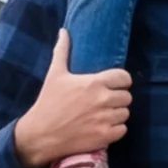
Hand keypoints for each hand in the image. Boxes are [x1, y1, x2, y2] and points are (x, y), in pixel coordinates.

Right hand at [12, 39, 132, 167]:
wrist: (40, 134)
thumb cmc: (48, 102)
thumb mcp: (54, 74)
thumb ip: (62, 51)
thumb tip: (64, 31)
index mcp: (94, 83)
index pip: (124, 78)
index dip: (121, 82)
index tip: (113, 86)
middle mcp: (103, 100)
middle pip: (127, 97)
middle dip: (118, 99)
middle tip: (105, 102)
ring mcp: (105, 119)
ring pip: (126, 114)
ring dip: (117, 114)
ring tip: (104, 114)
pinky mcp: (104, 136)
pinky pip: (123, 130)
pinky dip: (115, 130)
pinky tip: (103, 127)